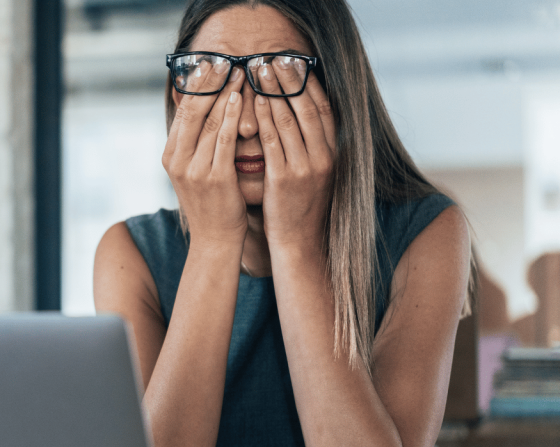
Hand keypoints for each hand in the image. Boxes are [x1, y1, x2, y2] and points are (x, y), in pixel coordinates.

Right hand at [162, 65, 247, 247]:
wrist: (215, 239)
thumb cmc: (211, 203)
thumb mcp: (195, 170)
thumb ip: (195, 143)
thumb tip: (201, 110)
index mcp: (170, 156)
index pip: (182, 111)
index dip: (196, 85)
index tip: (210, 64)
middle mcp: (177, 161)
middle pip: (193, 111)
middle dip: (210, 83)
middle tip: (225, 60)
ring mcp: (194, 170)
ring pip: (210, 121)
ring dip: (226, 93)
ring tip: (239, 72)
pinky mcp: (215, 178)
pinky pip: (224, 140)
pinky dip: (233, 116)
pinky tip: (241, 99)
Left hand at [253, 57, 336, 247]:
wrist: (299, 243)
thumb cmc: (300, 208)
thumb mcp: (314, 174)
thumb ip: (311, 147)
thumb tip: (300, 119)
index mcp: (333, 154)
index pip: (324, 109)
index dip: (310, 84)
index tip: (296, 64)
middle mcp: (324, 157)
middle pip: (307, 108)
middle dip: (289, 81)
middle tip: (273, 59)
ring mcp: (306, 167)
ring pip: (290, 120)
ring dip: (273, 92)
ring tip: (259, 71)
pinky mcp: (285, 179)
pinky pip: (273, 141)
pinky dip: (265, 118)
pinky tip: (255, 101)